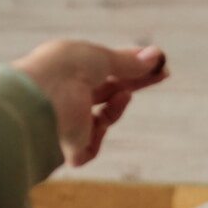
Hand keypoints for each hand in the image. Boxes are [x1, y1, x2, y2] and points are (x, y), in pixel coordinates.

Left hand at [13, 40, 167, 166]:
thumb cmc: (64, 69)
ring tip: (125, 94)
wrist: (44, 96)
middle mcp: (65, 96)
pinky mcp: (67, 148)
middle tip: (163, 74)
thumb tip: (156, 58)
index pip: (103, 71)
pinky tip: (101, 120)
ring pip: (104, 119)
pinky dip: (102, 131)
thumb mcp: (102, 58)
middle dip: (134, 83)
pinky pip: (93, 146)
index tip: (155, 65)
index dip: (130, 68)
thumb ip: (128, 63)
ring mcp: (66, 123)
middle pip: (107, 92)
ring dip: (118, 106)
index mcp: (67, 71)